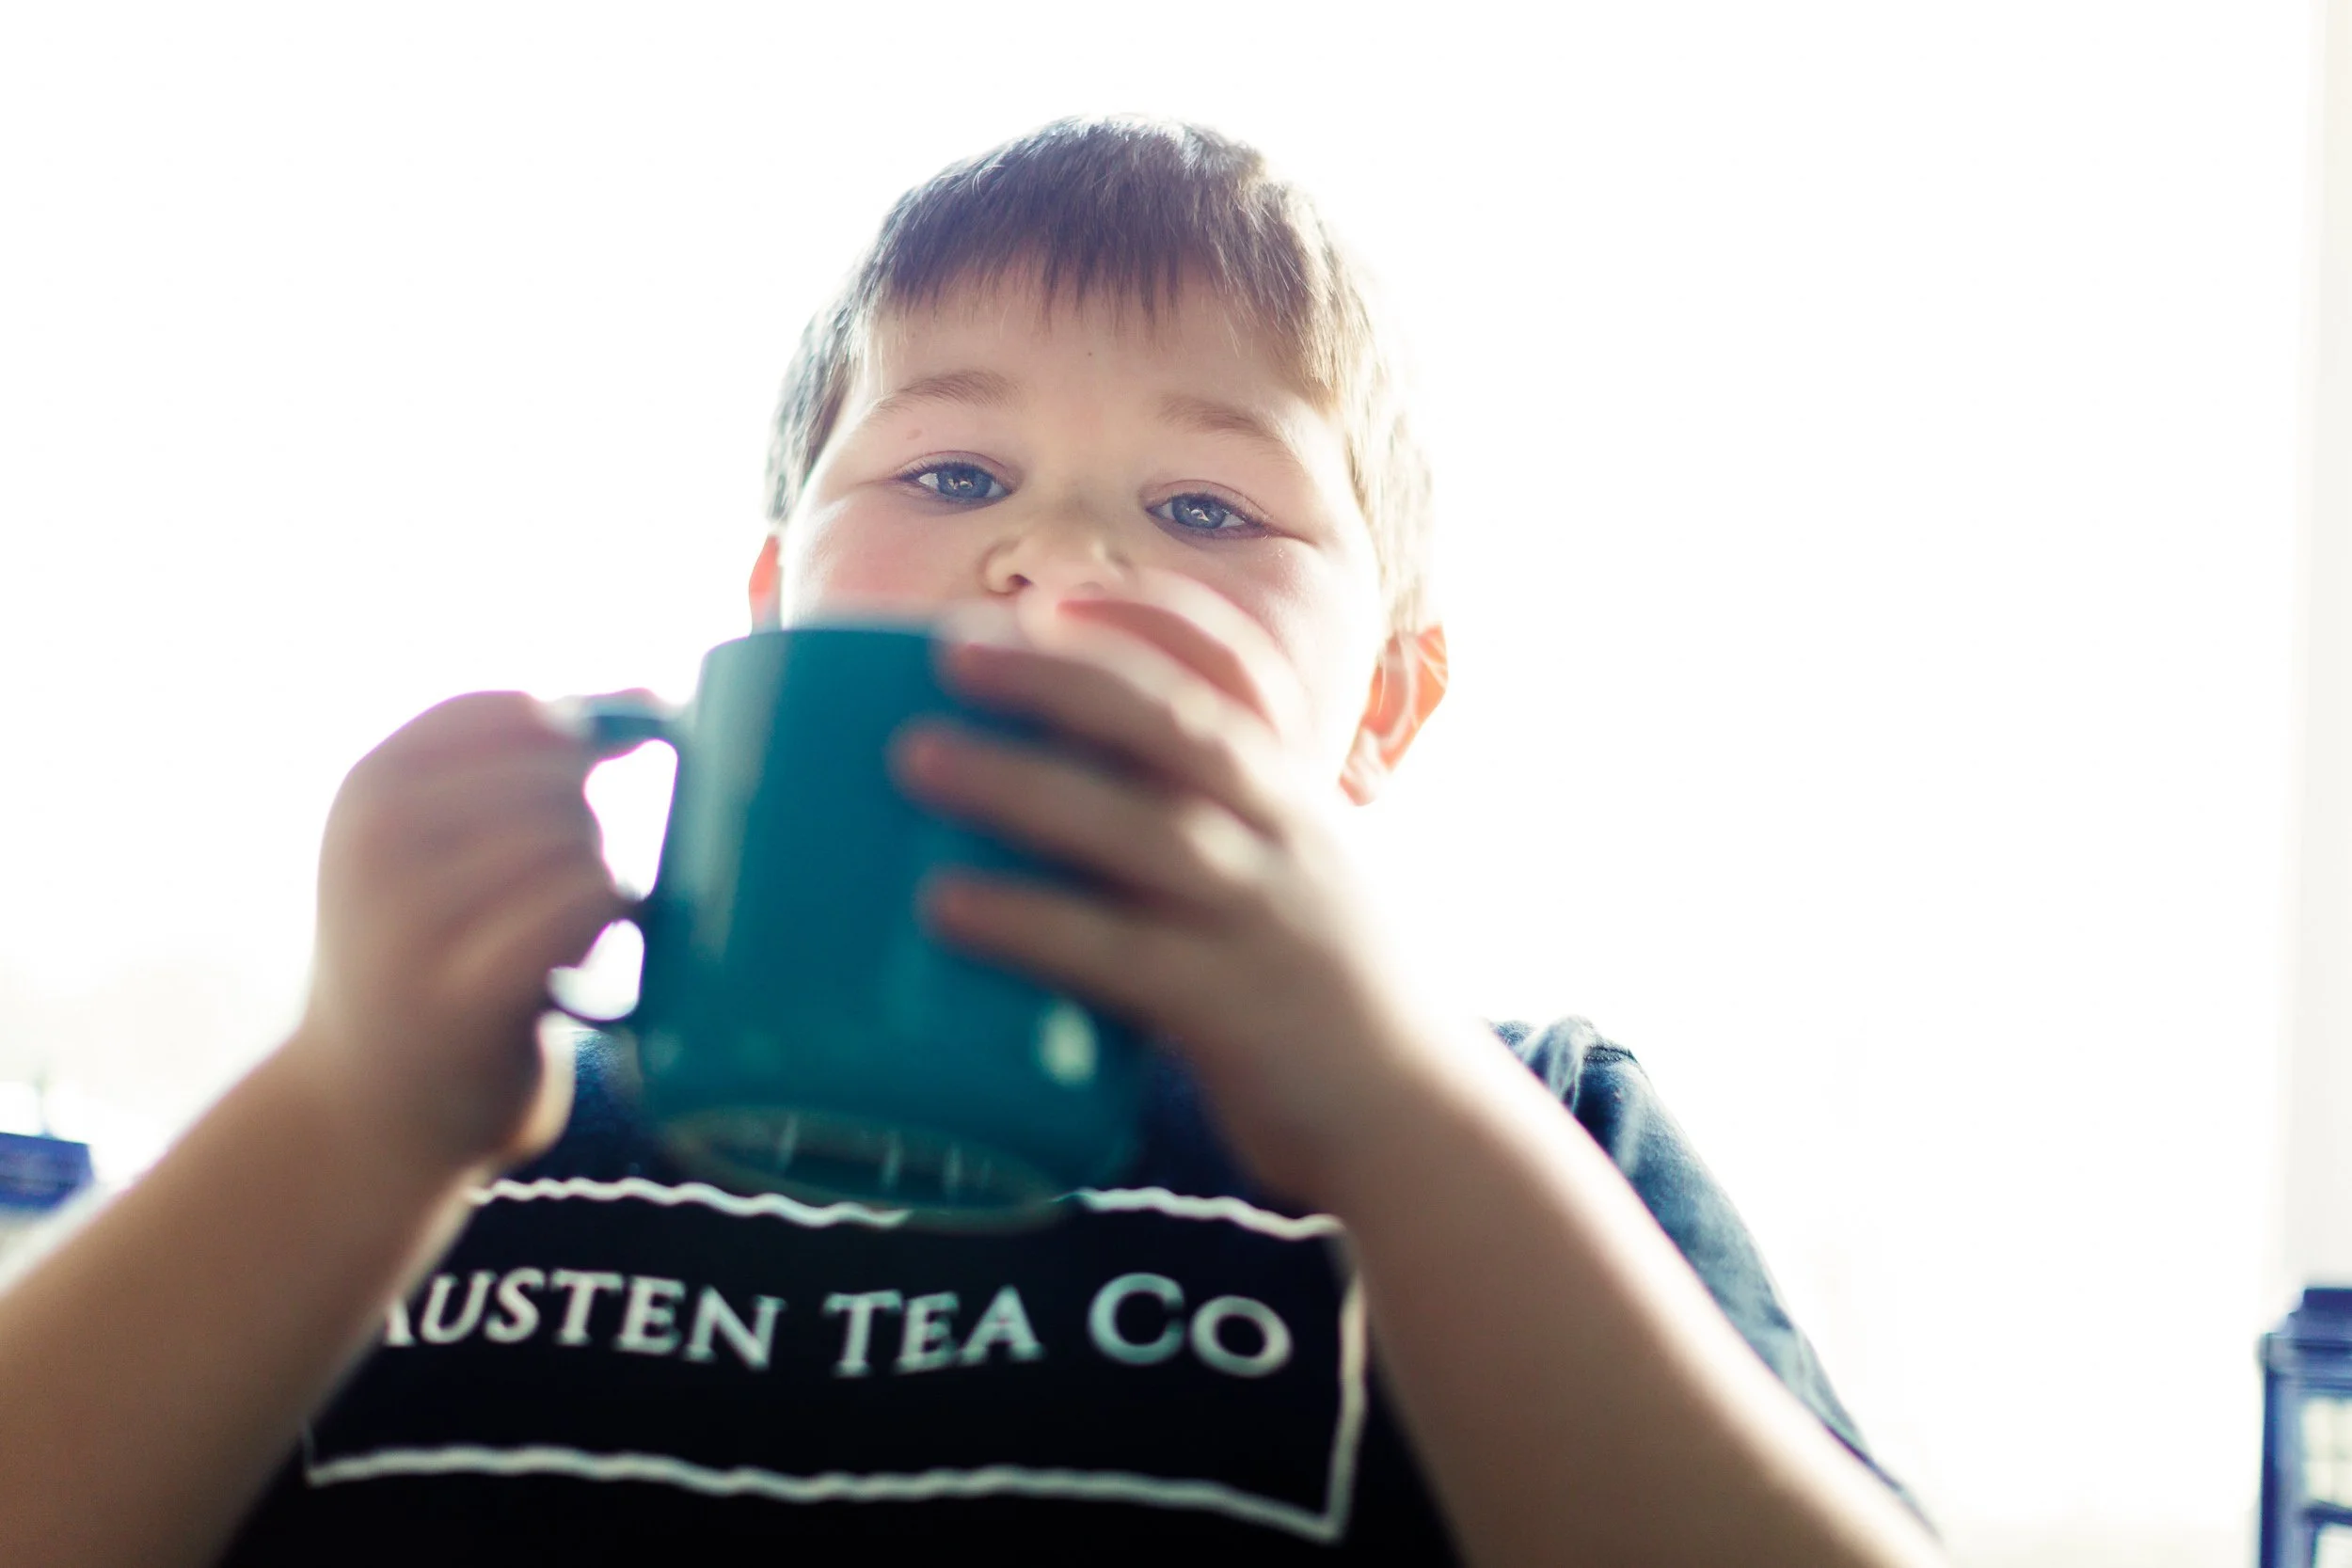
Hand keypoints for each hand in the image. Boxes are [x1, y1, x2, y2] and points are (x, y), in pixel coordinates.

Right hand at [290, 692, 626, 1178]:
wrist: (366, 1113)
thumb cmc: (433, 961)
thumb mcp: (433, 845)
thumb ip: (517, 770)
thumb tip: (657, 696)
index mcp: (373, 786)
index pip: (515, 708)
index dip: (596, 724)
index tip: (636, 756)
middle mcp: (378, 838)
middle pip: (560, 775)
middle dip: (592, 829)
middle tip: (560, 898)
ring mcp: (411, 916)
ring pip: (580, 841)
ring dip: (603, 887)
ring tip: (556, 941)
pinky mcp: (464, 993)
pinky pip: (585, 903)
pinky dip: (608, 928)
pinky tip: (574, 968)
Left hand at [892, 576, 1454, 1205]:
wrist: (1421, 1128)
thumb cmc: (1335, 1011)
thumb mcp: (1299, 891)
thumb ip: (1221, 844)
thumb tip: (1078, 816)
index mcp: (1299, 800)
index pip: (1242, 673)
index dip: (1151, 621)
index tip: (1056, 596)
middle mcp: (1288, 838)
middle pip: (1175, 724)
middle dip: (1065, 673)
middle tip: (955, 652)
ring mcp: (1264, 919)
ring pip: (1143, 826)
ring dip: (1026, 782)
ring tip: (919, 758)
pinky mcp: (1233, 1009)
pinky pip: (1118, 954)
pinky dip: (1031, 921)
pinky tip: (949, 906)